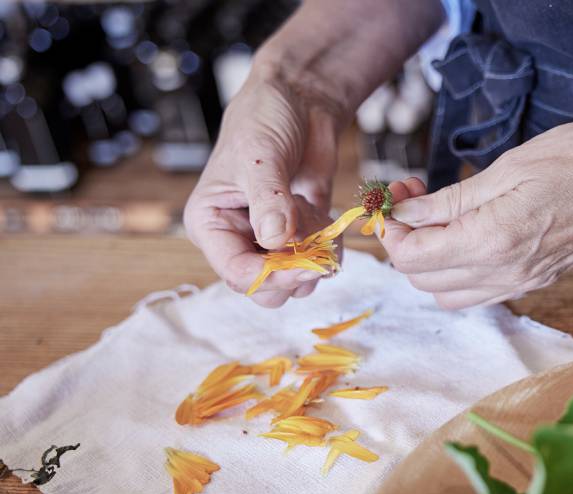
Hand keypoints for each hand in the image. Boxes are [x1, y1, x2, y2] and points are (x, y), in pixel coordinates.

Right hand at [184, 73, 342, 307]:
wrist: (299, 97)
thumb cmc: (264, 117)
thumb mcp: (261, 157)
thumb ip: (269, 201)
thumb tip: (275, 241)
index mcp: (211, 223)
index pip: (236, 273)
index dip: (271, 278)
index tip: (304, 267)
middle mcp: (238, 235)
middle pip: (265, 287)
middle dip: (294, 275)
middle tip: (318, 253)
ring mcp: (270, 237)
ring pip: (293, 279)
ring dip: (316, 261)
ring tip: (319, 224)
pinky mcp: (300, 232)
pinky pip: (317, 261)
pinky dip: (331, 251)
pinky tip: (331, 225)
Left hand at [381, 121, 572, 308]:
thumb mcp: (507, 167)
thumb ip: (449, 199)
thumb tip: (404, 213)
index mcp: (491, 242)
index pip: (411, 258)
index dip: (392, 229)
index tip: (396, 196)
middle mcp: (504, 274)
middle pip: (423, 281)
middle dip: (406, 242)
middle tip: (413, 198)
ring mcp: (522, 283)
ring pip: (448, 295)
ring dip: (429, 261)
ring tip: (437, 217)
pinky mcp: (536, 281)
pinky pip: (479, 292)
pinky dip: (457, 271)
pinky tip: (466, 233)